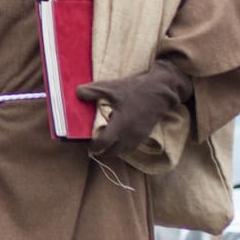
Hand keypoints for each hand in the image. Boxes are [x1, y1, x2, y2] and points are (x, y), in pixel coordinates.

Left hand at [76, 58, 192, 158]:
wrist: (161, 91)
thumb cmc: (136, 90)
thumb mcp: (112, 88)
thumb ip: (93, 91)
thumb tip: (77, 93)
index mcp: (120, 126)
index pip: (103, 144)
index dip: (94, 146)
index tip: (88, 144)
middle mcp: (129, 135)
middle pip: (112, 152)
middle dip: (102, 151)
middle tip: (95, 145)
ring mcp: (138, 136)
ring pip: (123, 151)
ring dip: (113, 149)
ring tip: (106, 141)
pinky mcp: (145, 134)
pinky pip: (131, 146)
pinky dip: (123, 145)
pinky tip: (119, 136)